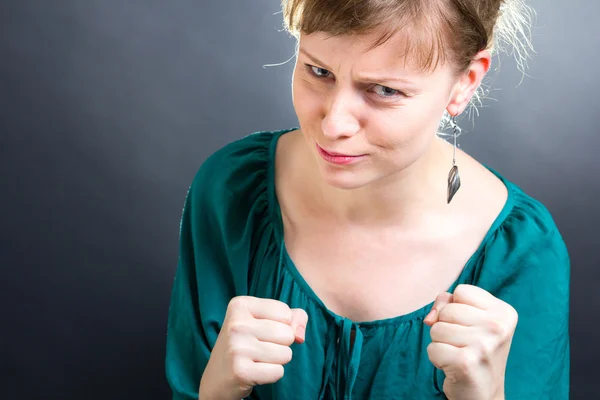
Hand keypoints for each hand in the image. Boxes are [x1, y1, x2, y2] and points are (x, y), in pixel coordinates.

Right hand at [199, 296, 307, 399]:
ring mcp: (237, 347)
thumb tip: (300, 335)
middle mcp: (236, 323)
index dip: (282, 325)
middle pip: (288, 334)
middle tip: (259, 348)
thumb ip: (294, 317)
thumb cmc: (248, 343)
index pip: (285, 312)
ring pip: (286, 354)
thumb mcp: (266, 320)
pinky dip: (271, 375)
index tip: (260, 330)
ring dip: (277, 360)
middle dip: (280, 344)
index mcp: (240, 305)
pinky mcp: (240, 371)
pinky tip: (255, 372)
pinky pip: (278, 372)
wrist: (218, 377)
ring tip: (257, 359)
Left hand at [424, 284, 517, 399]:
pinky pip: (432, 348)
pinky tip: (453, 366)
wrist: (484, 394)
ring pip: (436, 328)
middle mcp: (499, 327)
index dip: (456, 307)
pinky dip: (436, 358)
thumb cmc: (474, 351)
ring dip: (441, 343)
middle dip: (446, 326)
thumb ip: (447, 303)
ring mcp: (484, 345)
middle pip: (447, 310)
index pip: (461, 291)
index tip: (470, 326)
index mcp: (504, 312)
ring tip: (459, 354)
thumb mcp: (468, 320)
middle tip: (464, 345)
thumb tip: (430, 318)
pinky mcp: (466, 362)